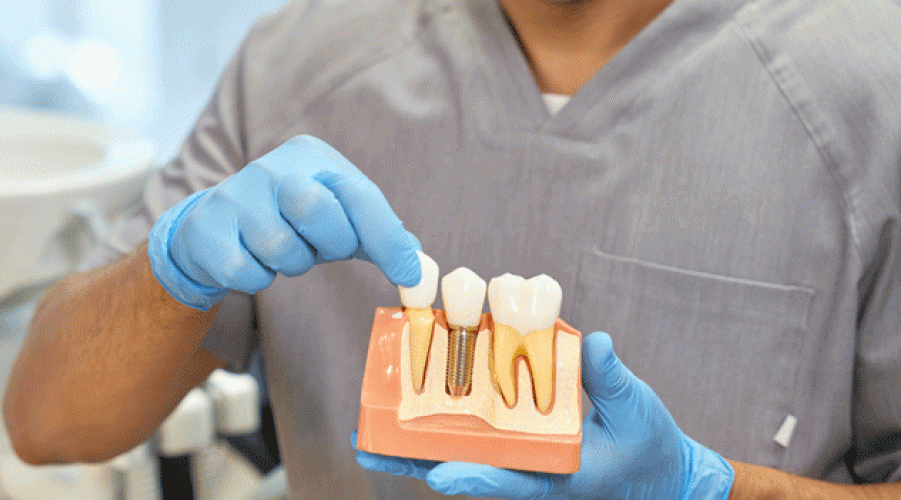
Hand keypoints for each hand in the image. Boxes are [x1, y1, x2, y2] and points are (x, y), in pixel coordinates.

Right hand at [148, 135, 420, 309]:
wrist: (212, 229)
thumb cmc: (288, 223)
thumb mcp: (336, 219)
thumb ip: (379, 236)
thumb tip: (419, 264)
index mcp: (310, 156)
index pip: (358, 192)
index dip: (386, 236)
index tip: (408, 274)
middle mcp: (270, 167)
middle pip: (316, 208)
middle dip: (328, 242)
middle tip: (319, 247)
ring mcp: (234, 195)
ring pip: (280, 247)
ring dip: (290, 264)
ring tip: (282, 251)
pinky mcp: (207, 230)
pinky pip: (247, 272)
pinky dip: (257, 278)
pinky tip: (251, 261)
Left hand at [356, 332, 734, 499]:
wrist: (660, 468)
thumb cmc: (649, 445)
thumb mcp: (636, 410)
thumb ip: (611, 379)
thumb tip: (593, 343)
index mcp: (558, 473)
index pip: (512, 479)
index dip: (476, 478)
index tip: (440, 475)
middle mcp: (530, 465)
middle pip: (465, 466)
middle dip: (416, 460)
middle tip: (367, 449)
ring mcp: (520, 452)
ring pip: (460, 450)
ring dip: (416, 440)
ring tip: (369, 432)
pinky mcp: (518, 437)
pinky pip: (474, 431)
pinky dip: (443, 417)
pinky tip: (410, 401)